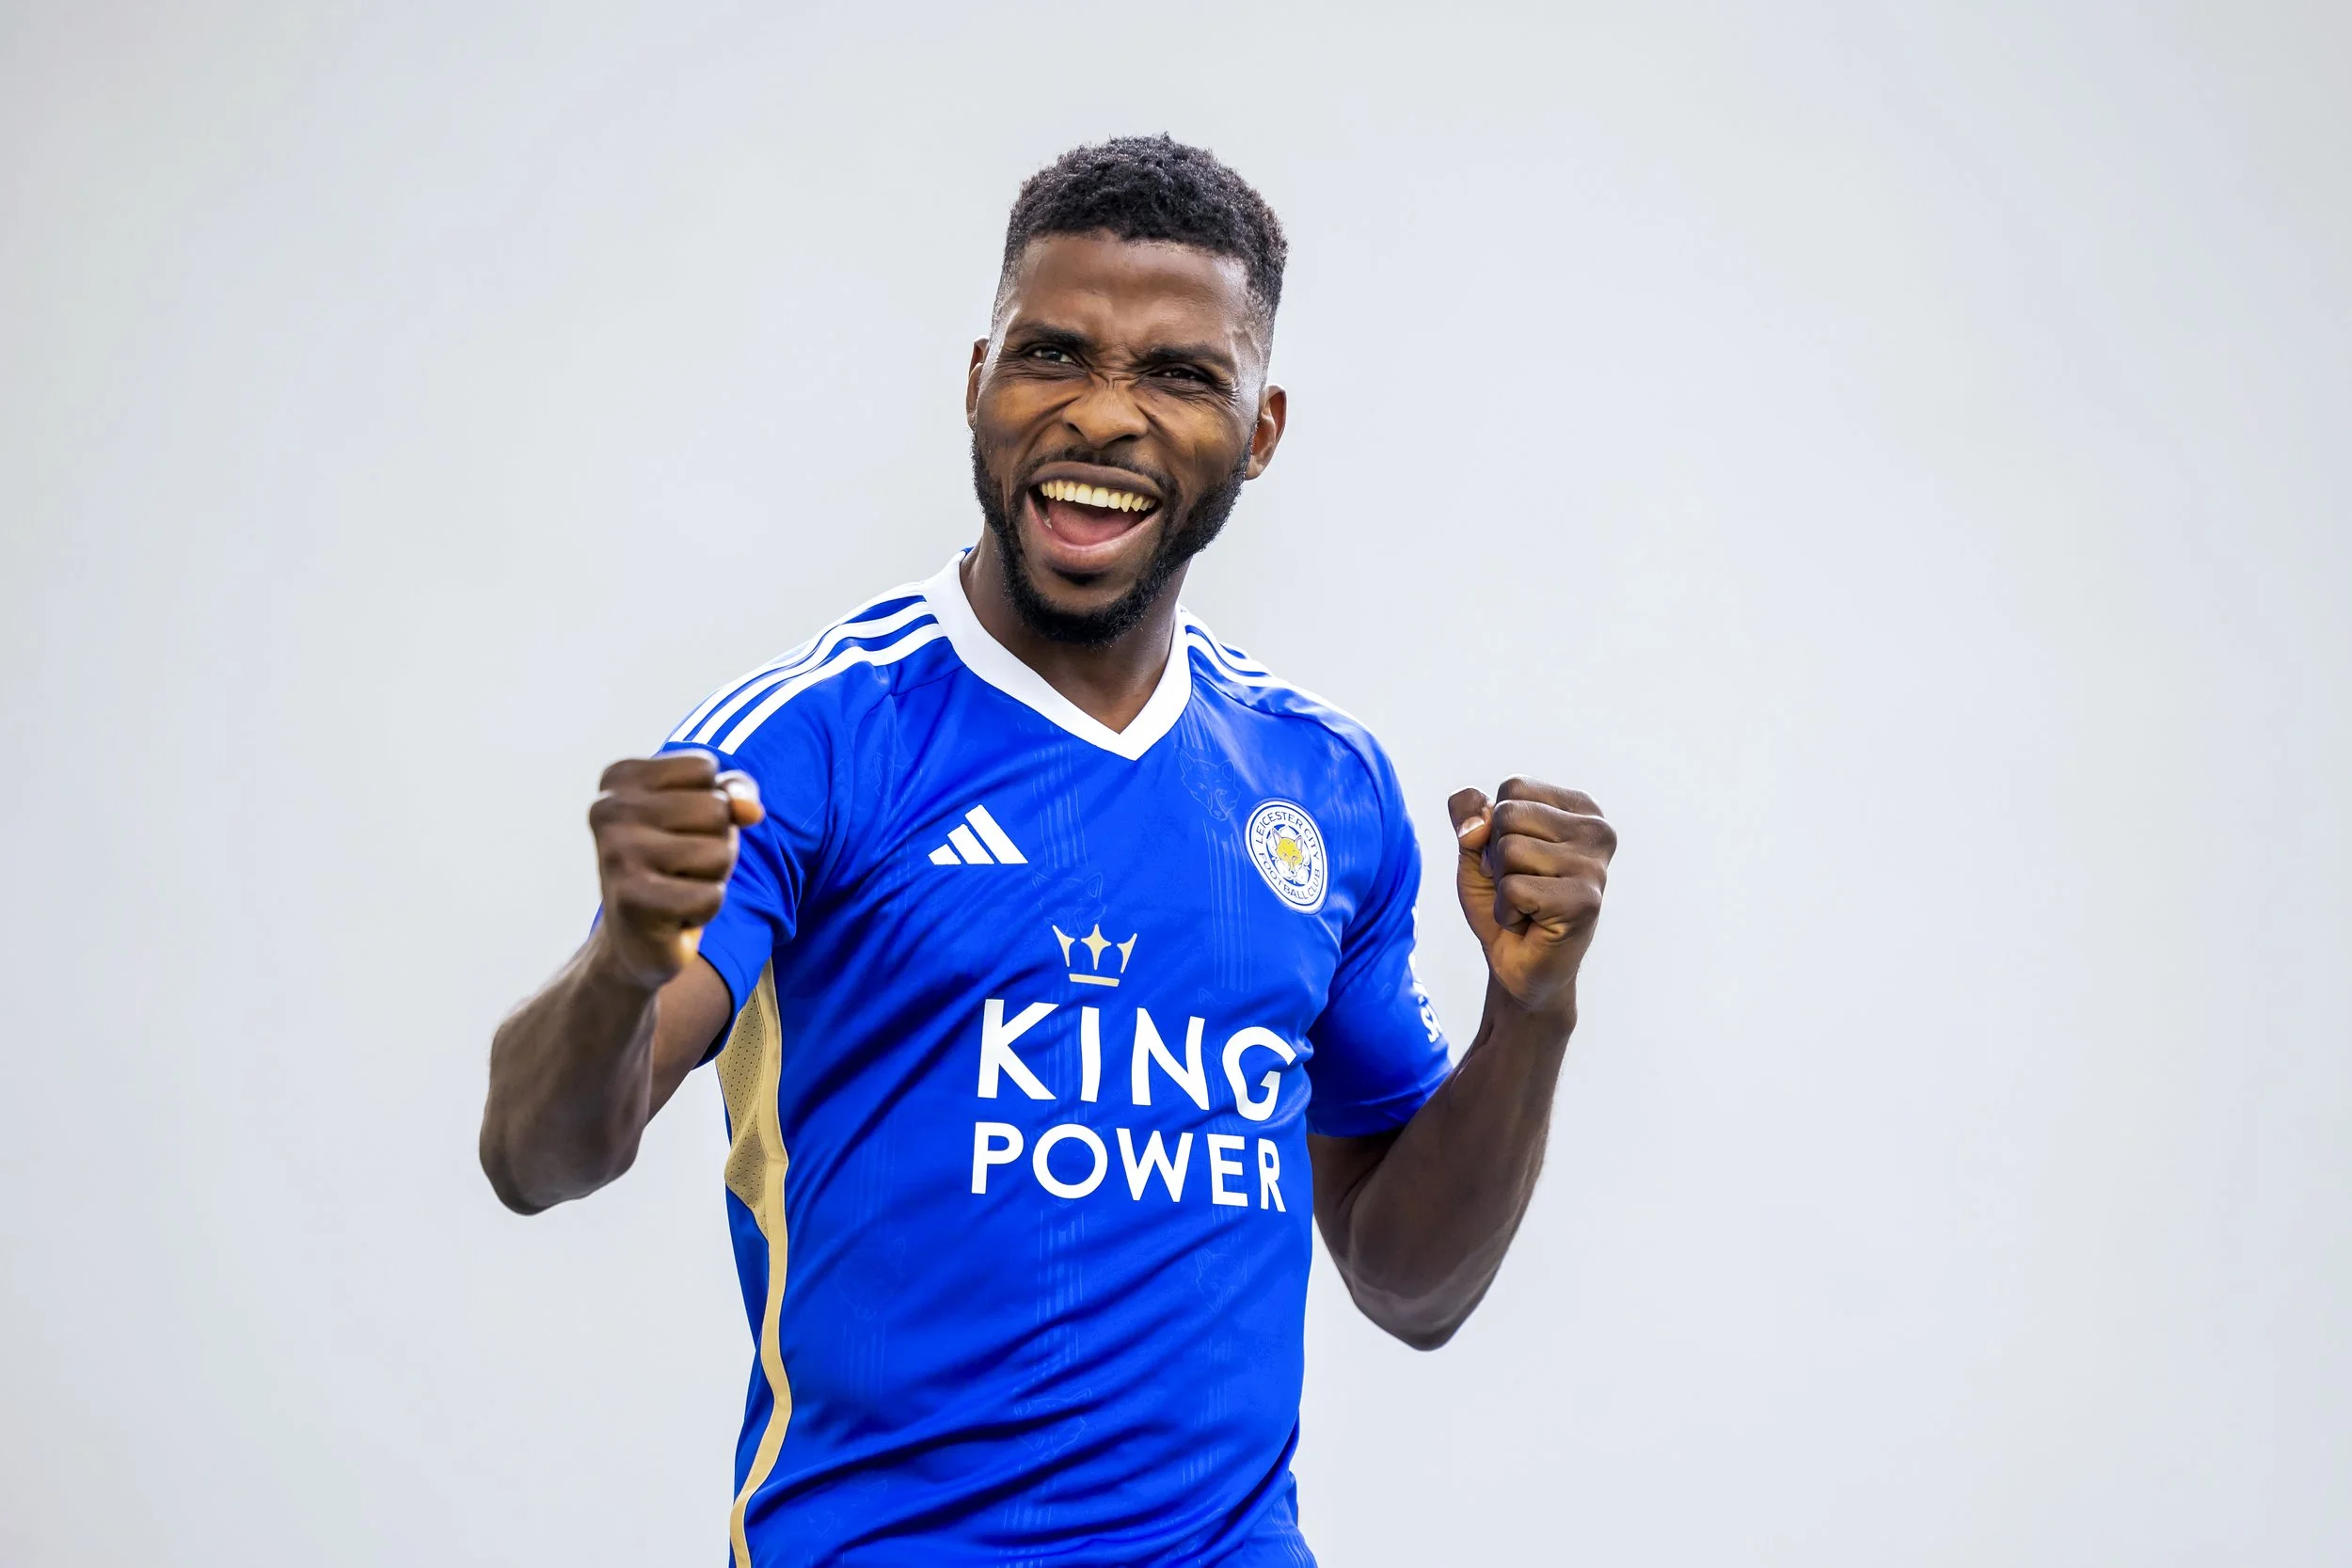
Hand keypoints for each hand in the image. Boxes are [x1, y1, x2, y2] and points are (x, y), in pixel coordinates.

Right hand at [586, 750, 763, 989]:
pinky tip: (674, 915)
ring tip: (678, 887)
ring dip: (712, 877)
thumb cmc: (677, 861)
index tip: (677, 830)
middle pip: (716, 809)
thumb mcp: (712, 812)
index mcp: (619, 778)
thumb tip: (751, 809)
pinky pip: (711, 895)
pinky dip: (705, 909)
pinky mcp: (632, 901)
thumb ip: (737, 791)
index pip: (704, 767)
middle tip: (681, 866)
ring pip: (719, 851)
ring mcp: (616, 855)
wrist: (638, 938)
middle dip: (716, 842)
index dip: (709, 802)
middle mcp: (608, 811)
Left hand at [1448, 778, 1614, 1020]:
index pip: (1513, 788)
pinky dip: (1506, 911)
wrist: (1518, 966)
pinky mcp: (1585, 902)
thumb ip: (1469, 816)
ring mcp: (1596, 866)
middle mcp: (1598, 831)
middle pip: (1509, 815)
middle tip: (1519, 887)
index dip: (1495, 827)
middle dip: (1496, 856)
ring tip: (1526, 905)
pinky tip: (1529, 923)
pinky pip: (1513, 889)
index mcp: (1580, 808)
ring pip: (1510, 851)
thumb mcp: (1476, 849)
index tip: (1517, 861)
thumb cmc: (1504, 902)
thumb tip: (1476, 820)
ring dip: (1502, 886)